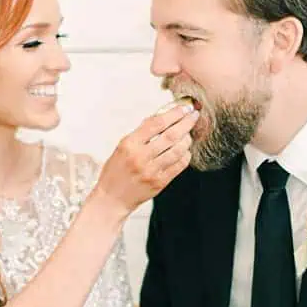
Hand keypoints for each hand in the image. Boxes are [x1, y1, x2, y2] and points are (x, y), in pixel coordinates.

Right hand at [92, 102, 198, 216]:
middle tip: (194, 116)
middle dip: (186, 123)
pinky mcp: (159, 183)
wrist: (112, 198)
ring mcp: (151, 171)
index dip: (173, 114)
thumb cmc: (116, 171)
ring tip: (189, 134)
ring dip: (187, 139)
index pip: (156, 123)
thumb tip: (162, 117)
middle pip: (170, 135)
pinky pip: (179, 166)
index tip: (183, 108)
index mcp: (129, 144)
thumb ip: (141, 133)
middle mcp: (140, 157)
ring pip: (178, 150)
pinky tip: (185, 151)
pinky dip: (185, 156)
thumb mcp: (122, 147)